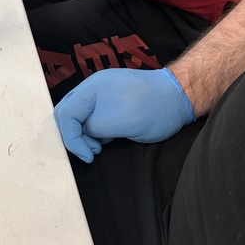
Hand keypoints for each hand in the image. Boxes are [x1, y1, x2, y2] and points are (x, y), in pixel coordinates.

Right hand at [54, 68, 195, 162]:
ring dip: (85, 135)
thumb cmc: (152, 108)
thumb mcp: (119, 122)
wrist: (178, 98)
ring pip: (79, 118)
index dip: (71, 137)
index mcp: (91, 88)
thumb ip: (94, 127)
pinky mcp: (111, 105)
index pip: (65, 113)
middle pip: (68, 114)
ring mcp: (102, 96)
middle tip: (92, 151)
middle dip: (74, 136)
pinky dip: (94, 132)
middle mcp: (93, 89)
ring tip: (101, 146)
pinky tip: (107, 139)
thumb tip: (84, 133)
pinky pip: (92, 119)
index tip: (88, 155)